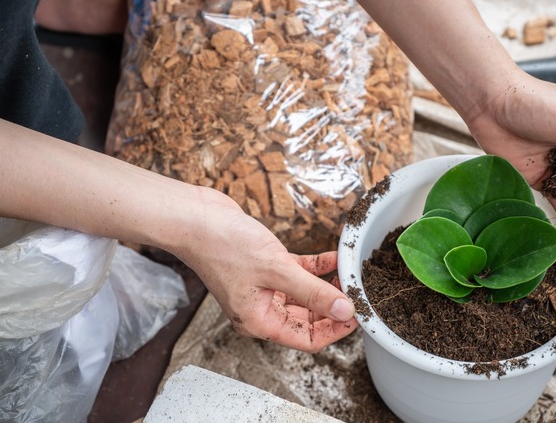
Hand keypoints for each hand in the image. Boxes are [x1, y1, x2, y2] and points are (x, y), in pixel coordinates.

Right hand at [174, 189, 358, 351]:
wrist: (194, 217)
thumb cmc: (222, 246)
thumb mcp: (276, 270)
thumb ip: (313, 292)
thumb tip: (345, 311)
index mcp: (259, 321)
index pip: (308, 339)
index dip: (336, 329)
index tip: (359, 315)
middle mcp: (262, 309)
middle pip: (309, 318)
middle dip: (335, 306)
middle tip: (360, 293)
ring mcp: (264, 287)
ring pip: (306, 293)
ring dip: (328, 284)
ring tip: (351, 273)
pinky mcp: (266, 266)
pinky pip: (299, 272)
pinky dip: (317, 266)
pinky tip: (335, 257)